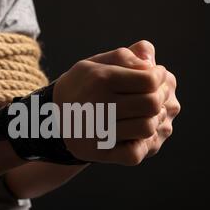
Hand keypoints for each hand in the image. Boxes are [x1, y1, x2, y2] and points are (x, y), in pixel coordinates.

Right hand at [53, 44, 172, 165]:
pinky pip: (133, 154)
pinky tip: (135, 134)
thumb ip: (125, 56)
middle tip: (155, 95)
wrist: (49, 118)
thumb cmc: (80, 86)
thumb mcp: (95, 63)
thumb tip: (152, 64)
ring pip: (146, 128)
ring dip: (152, 120)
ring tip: (146, 114)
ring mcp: (98, 132)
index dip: (159, 76)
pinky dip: (139, 145)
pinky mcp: (98, 152)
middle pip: (151, 104)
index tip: (157, 75)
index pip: (149, 80)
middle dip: (160, 97)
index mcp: (101, 79)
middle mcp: (98, 105)